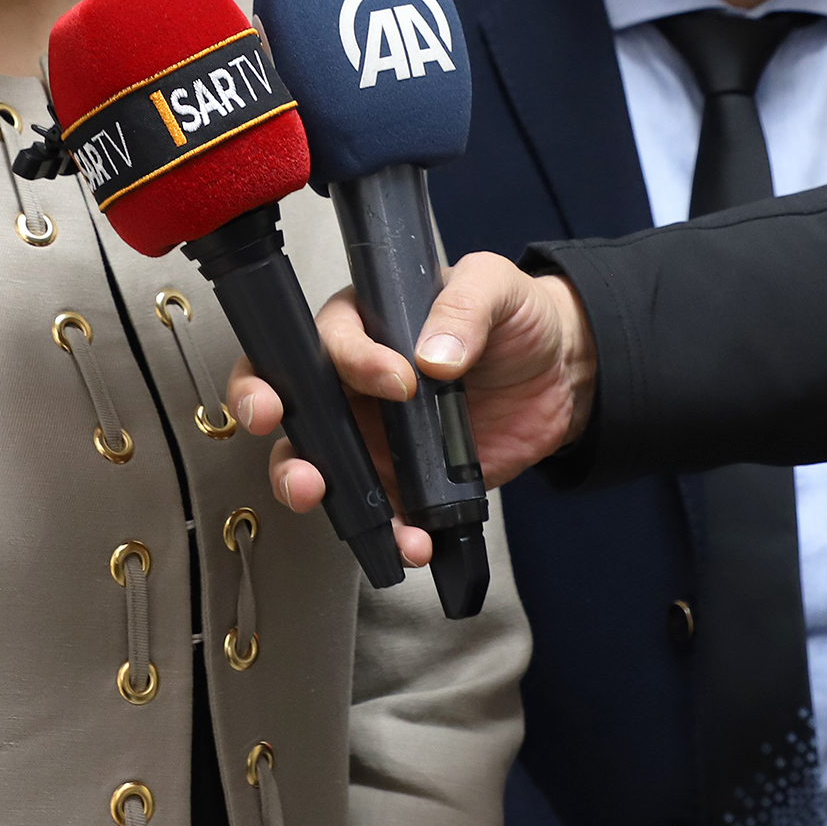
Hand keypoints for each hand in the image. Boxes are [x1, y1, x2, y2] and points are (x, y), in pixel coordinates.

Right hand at [225, 251, 597, 562]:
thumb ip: (464, 307)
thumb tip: (434, 353)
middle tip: (276, 422)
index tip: (398, 380)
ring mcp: (371, 434)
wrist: (561, 375)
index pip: (331, 336)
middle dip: (266, 412)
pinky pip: (378, 510)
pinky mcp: (401, 479)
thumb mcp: (494, 286)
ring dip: (307, 482)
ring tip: (320, 494)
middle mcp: (354, 380)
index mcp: (367, 322)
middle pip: (288, 395)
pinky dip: (386, 531)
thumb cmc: (516, 318)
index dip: (353, 360)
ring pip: (314, 460)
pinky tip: (408, 539)